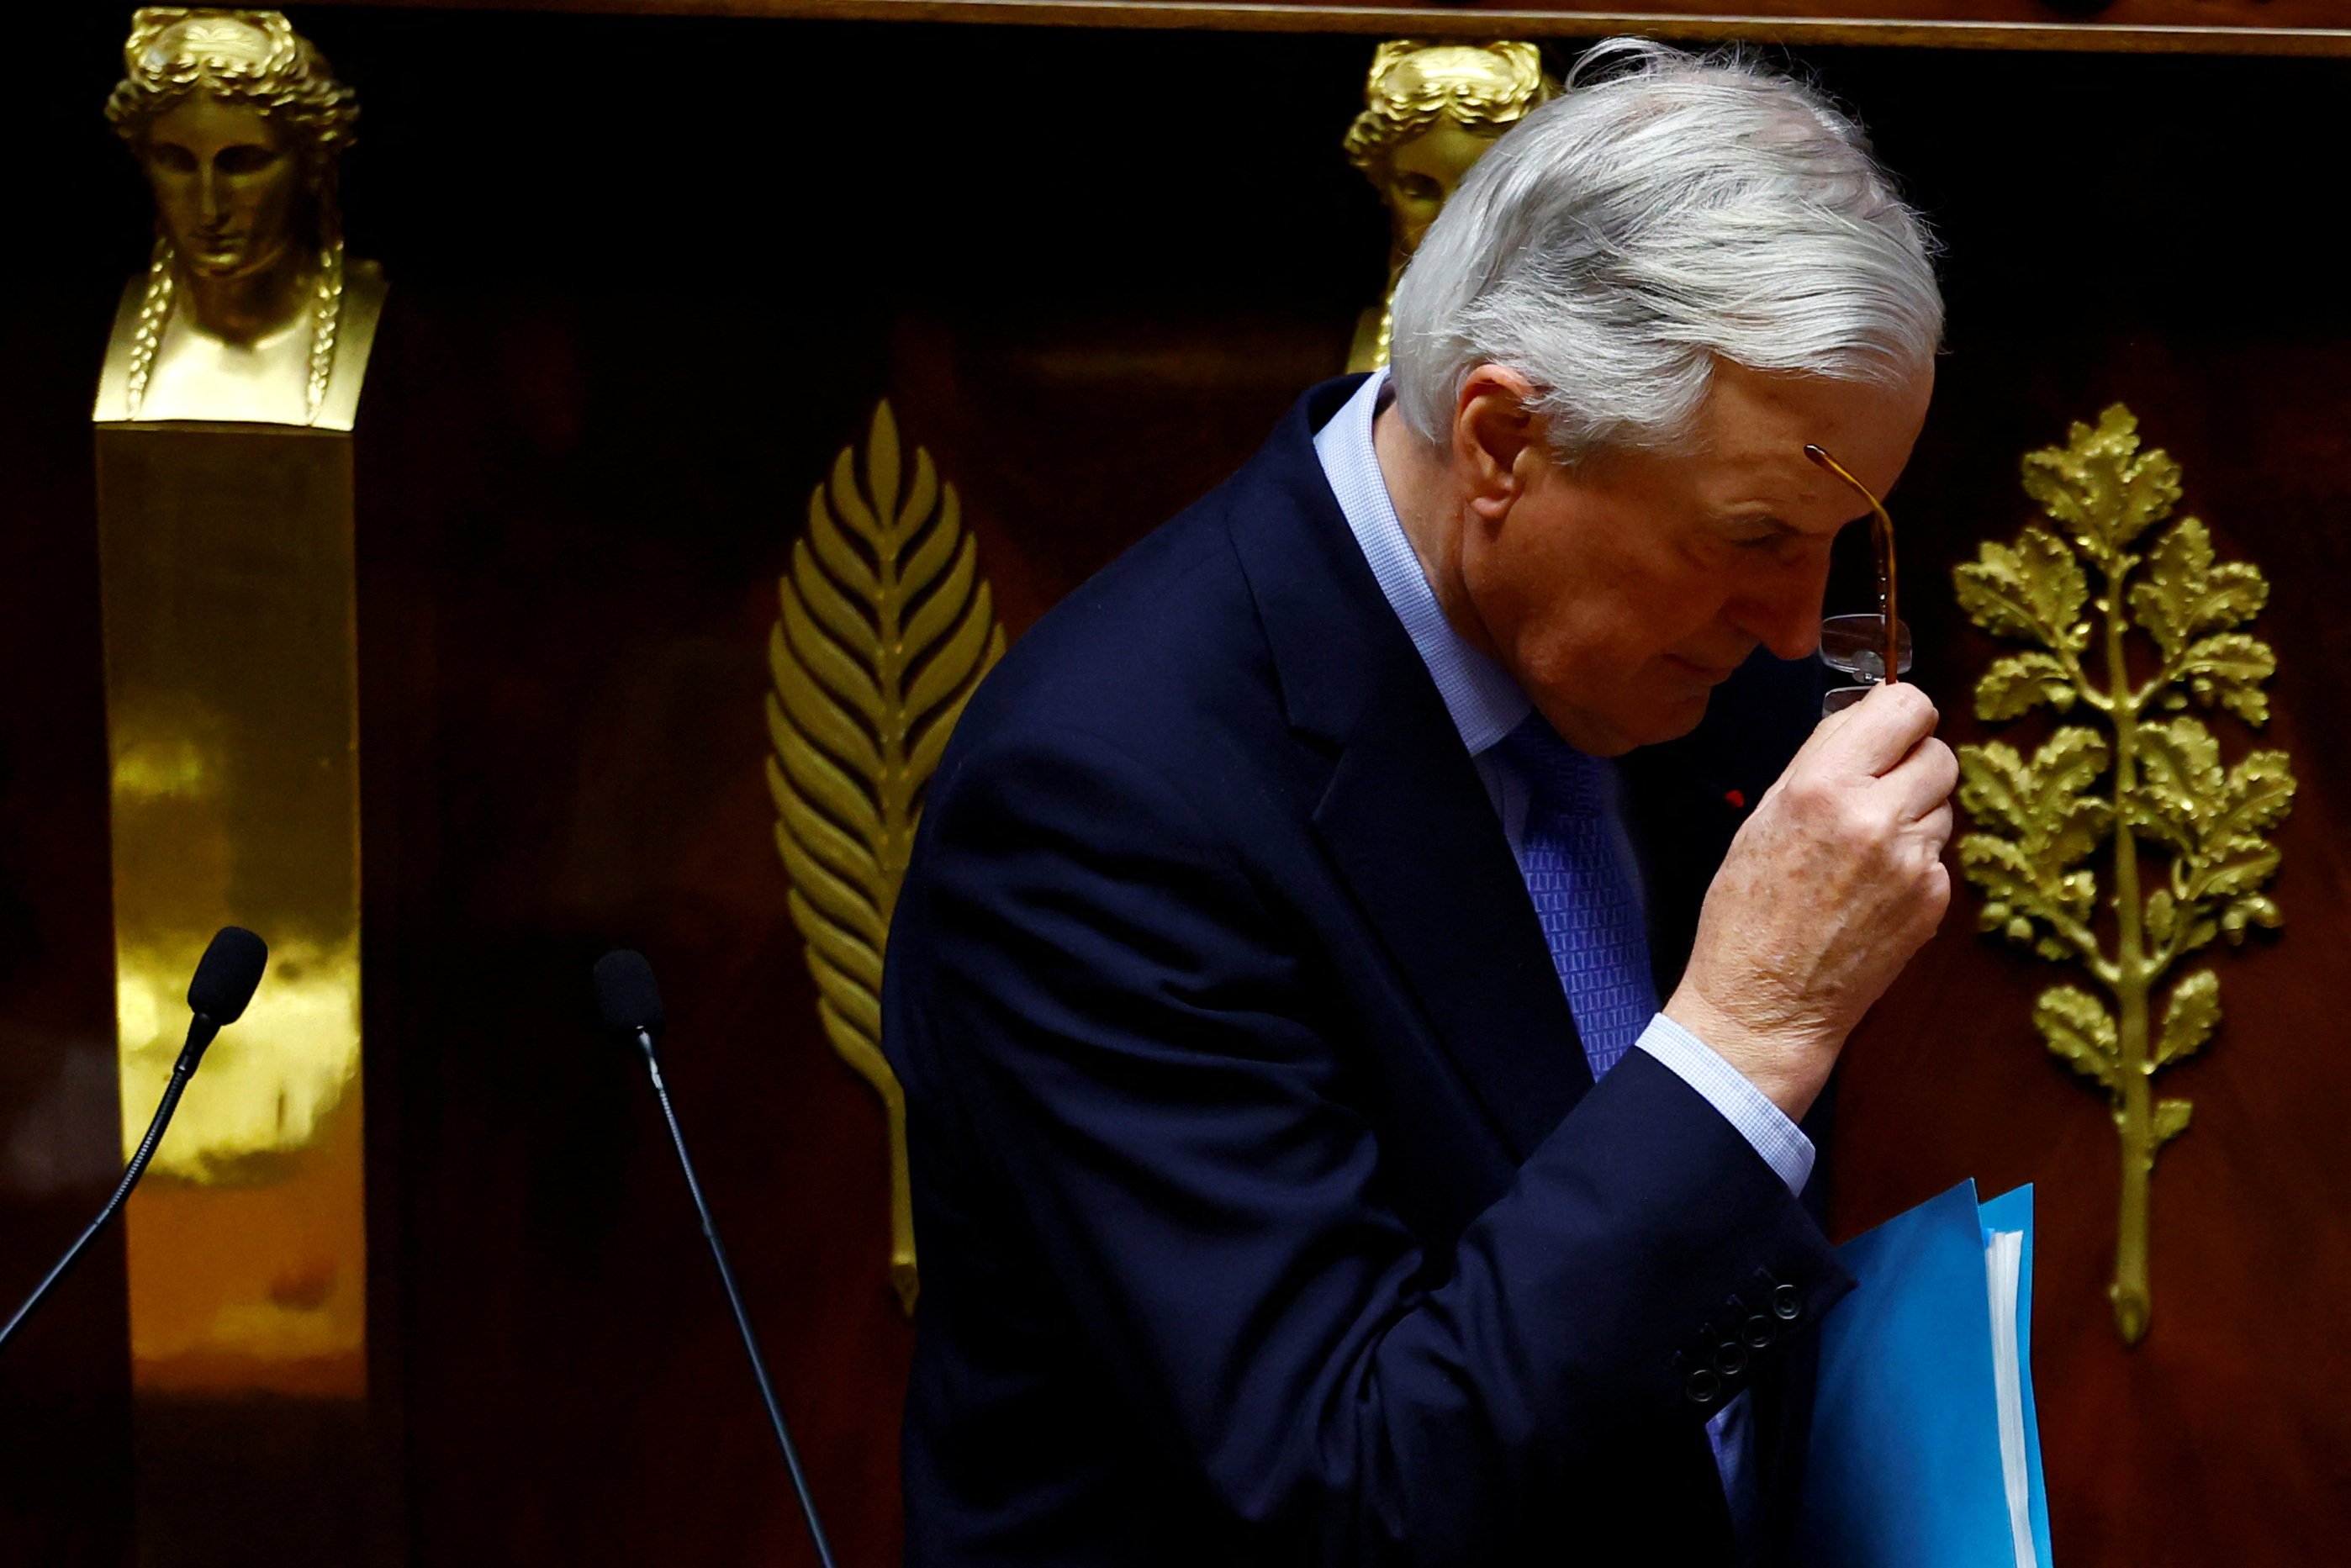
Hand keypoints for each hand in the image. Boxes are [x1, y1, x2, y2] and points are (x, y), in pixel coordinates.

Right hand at [1663, 682, 1956, 1121]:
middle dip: (1912, 763)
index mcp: (1823, 785)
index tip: (1889, 727)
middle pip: (1940, 752)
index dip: (1901, 712)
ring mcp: (1913, 861)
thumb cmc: (1747, 911)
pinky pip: (1937, 854)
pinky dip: (1913, 861)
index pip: (1907, 705)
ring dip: (1915, 812)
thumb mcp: (1762, 815)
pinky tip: (1872, 888)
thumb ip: (1819, 760)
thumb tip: (1863, 718)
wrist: (1764, 1003)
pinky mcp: (1934, 900)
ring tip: (1865, 847)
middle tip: (1877, 789)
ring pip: (1943, 803)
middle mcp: (1876, 816)